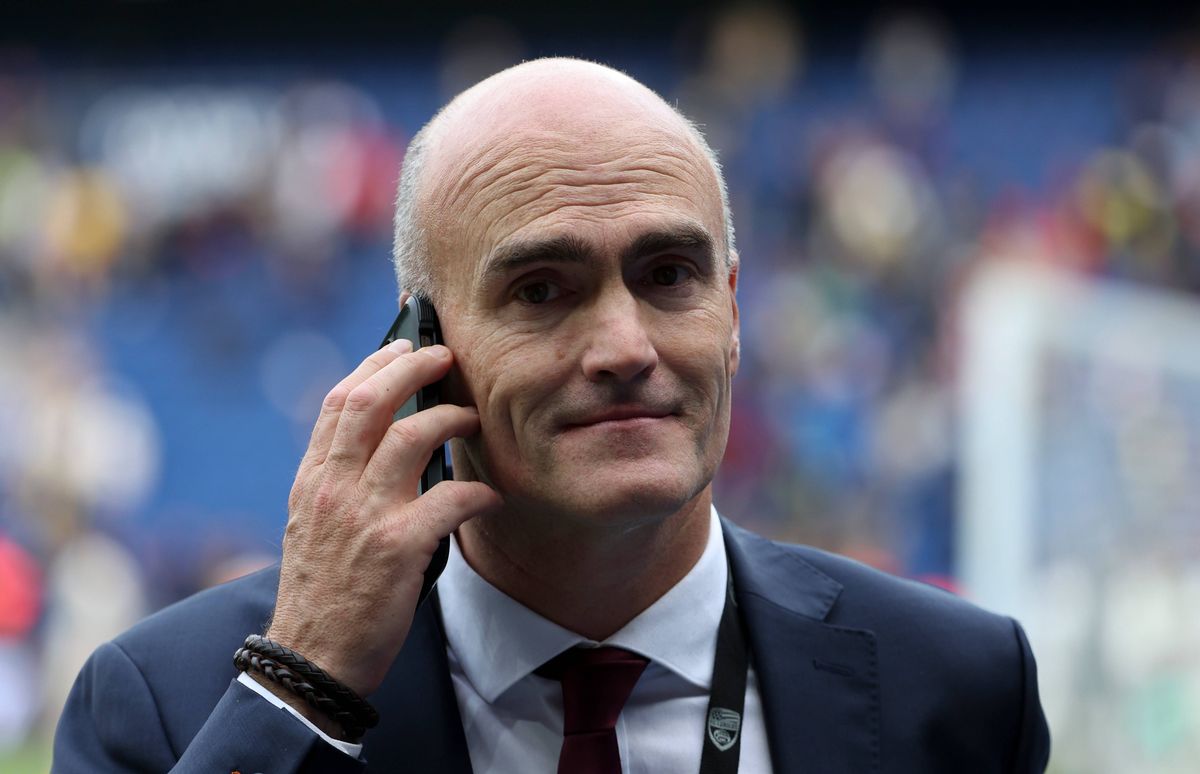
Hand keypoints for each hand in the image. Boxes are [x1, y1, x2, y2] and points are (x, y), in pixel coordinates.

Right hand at [264, 340, 500, 706]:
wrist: (312, 659)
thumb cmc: (322, 593)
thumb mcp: (314, 526)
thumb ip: (340, 482)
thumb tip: (384, 441)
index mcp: (312, 480)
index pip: (338, 402)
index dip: (374, 366)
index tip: (401, 346)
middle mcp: (333, 488)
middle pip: (372, 401)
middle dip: (412, 366)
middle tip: (444, 356)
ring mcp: (365, 514)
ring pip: (414, 436)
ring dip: (451, 419)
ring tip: (471, 420)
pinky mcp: (399, 547)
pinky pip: (450, 498)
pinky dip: (477, 491)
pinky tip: (489, 496)